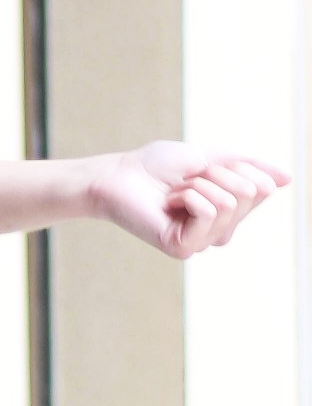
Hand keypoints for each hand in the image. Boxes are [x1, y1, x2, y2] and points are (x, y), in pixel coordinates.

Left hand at [87, 138, 289, 257]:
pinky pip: (208, 211)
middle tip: (185, 181)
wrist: (119, 174)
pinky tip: (168, 203)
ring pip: (229, 201)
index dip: (235, 167)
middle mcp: (219, 232)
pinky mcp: (182, 248)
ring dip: (198, 184)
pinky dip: (189, 196)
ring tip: (174, 192)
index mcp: (229, 213)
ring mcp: (201, 242)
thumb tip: (287, 179)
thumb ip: (250, 168)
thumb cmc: (158, 166)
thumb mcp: (212, 157)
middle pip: (249, 193)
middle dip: (216, 173)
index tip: (204, 169)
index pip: (261, 188)